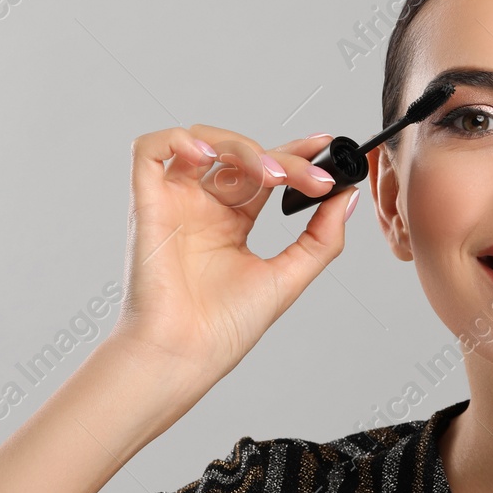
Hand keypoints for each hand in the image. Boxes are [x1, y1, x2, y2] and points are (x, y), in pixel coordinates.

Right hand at [111, 126, 356, 381]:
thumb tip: (346, 197)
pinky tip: (210, 156)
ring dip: (242, 147)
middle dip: (283, 158)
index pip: (263, 171)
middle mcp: (202, 208)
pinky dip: (179, 138)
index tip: (327, 145)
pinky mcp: (146, 202)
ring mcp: (174, 202)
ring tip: (272, 176)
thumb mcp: (288, 278)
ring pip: (201, 140)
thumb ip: (321, 238)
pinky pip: (149, 149)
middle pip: (241, 155)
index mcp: (230, 224)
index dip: (294, 151)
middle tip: (313, 180)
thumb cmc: (223, 328)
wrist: (185, 354)